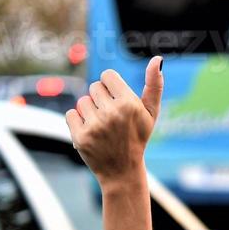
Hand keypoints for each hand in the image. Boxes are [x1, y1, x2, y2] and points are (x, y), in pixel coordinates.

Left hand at [66, 56, 163, 188]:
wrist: (123, 170)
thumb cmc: (137, 137)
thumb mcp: (151, 113)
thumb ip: (155, 85)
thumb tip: (158, 59)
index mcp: (129, 103)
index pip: (107, 76)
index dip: (111, 87)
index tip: (117, 102)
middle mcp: (112, 113)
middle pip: (93, 87)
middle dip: (101, 100)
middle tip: (111, 119)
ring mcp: (95, 125)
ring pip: (82, 101)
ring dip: (89, 112)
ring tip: (102, 127)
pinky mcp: (80, 136)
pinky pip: (70, 114)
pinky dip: (77, 122)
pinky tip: (91, 133)